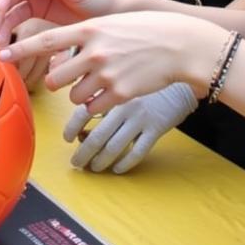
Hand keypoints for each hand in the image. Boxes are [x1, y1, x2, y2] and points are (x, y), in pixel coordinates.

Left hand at [0, 11, 225, 113]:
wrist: (179, 45)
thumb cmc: (144, 31)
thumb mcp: (111, 23)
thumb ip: (85, 34)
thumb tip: (60, 48)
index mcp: (90, 29)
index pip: (46, 40)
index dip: (21, 48)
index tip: (2, 54)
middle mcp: (95, 51)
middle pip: (55, 77)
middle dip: (56, 82)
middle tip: (67, 77)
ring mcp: (107, 74)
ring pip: (74, 95)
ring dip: (81, 93)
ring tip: (102, 80)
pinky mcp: (120, 94)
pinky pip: (94, 107)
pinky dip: (99, 103)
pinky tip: (115, 90)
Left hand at [64, 83, 197, 173]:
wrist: (177, 76)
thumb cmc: (145, 82)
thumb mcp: (120, 84)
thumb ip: (100, 101)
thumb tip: (80, 131)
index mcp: (112, 93)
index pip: (83, 113)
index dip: (71, 128)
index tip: (67, 138)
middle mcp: (124, 106)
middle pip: (97, 137)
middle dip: (83, 154)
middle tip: (76, 163)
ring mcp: (141, 118)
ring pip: (115, 148)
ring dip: (100, 162)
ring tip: (94, 168)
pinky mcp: (156, 128)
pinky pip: (137, 152)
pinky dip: (125, 164)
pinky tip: (117, 168)